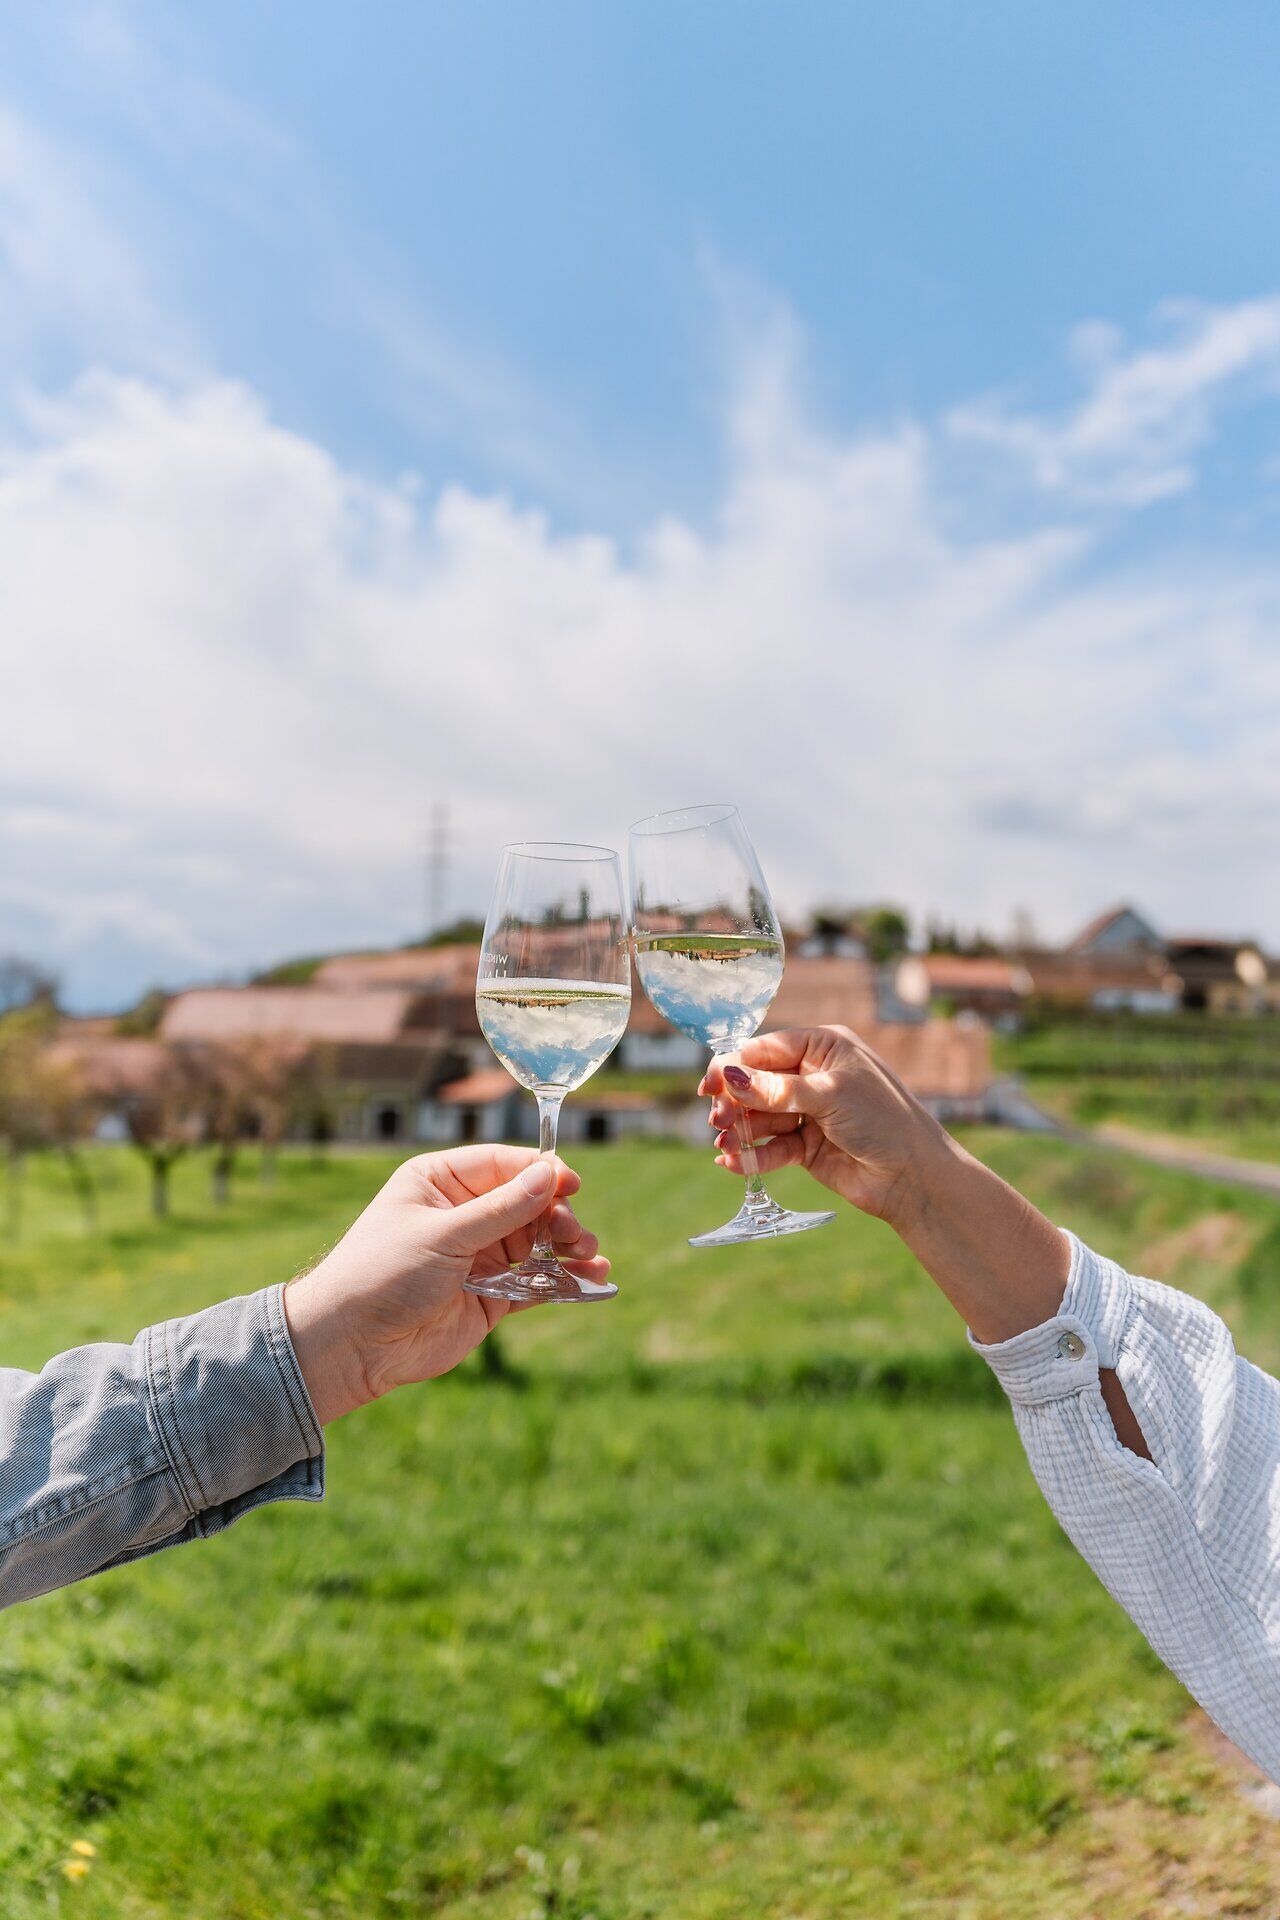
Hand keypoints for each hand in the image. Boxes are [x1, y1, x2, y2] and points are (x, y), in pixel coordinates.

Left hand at [283, 1146, 608, 1424]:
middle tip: (573, 1234)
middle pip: (528, 1202)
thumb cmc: (382, 1275)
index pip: (503, 1164)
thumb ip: (501, 1209)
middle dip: (557, 1215)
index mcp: (440, 1182)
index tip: (571, 1185)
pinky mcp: (491, 1296)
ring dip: (568, 1246)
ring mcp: (479, 1256)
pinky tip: (593, 1280)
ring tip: (589, 1255)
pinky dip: (565, 1281)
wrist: (352, 1347)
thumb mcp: (443, 1235)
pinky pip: (537, 1283)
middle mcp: (463, 1214)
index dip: (540, 1172)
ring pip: (538, 1242)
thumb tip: (550, 1175)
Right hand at [701, 1025, 950, 1228]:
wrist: (915, 1177)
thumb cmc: (883, 1121)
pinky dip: (751, 1155)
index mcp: (823, 1046)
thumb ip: (777, 1089)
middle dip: (734, 1101)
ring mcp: (809, 1112)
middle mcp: (813, 1076)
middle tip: (718, 1120)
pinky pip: (770, 1147)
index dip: (734, 1066)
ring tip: (723, 1143)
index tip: (709, 1085)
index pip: (765, 1049)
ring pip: (760, 1117)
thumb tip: (730, 1076)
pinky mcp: (806, 1147)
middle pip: (756, 1084)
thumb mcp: (829, 1096)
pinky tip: (732, 1163)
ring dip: (739, 1130)